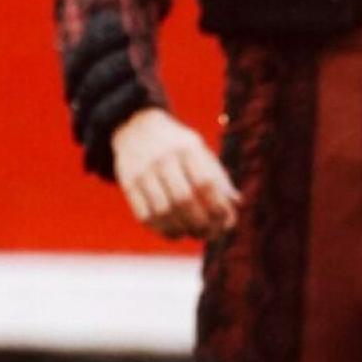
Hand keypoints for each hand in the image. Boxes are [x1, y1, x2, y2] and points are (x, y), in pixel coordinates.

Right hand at [110, 107, 238, 241]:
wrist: (135, 127)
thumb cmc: (178, 146)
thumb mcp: (200, 151)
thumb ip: (218, 178)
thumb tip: (234, 209)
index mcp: (186, 147)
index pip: (205, 183)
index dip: (218, 207)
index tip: (226, 221)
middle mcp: (162, 158)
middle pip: (183, 200)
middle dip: (201, 224)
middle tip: (209, 234)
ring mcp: (141, 170)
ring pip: (162, 211)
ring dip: (181, 230)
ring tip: (191, 233)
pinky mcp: (127, 183)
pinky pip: (144, 215)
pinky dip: (161, 229)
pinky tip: (172, 231)